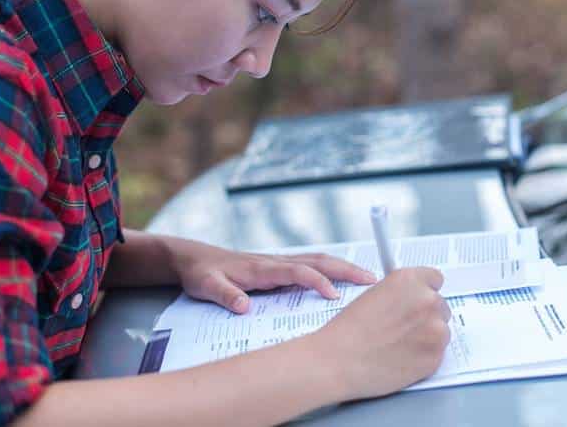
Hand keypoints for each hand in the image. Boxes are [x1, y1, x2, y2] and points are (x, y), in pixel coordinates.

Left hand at [168, 238, 376, 313]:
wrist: (194, 258)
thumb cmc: (202, 273)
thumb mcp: (205, 286)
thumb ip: (224, 295)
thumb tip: (244, 307)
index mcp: (262, 268)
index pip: (297, 271)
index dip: (317, 282)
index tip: (334, 296)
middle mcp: (275, 261)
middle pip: (318, 261)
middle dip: (346, 270)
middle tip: (372, 280)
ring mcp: (279, 262)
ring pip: (318, 260)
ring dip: (343, 268)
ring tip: (368, 279)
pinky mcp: (279, 267)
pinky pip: (312, 265)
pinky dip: (332, 269)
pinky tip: (343, 281)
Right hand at [308, 267, 451, 399]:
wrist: (339, 360)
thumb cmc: (349, 330)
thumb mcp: (375, 294)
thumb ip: (402, 292)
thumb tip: (413, 298)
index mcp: (410, 280)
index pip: (435, 278)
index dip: (424, 291)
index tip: (419, 300)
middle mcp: (427, 300)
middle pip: (440, 305)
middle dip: (426, 315)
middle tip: (404, 328)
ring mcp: (435, 328)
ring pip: (441, 330)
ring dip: (427, 336)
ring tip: (399, 344)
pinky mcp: (436, 356)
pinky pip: (438, 352)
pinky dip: (425, 356)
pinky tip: (403, 357)